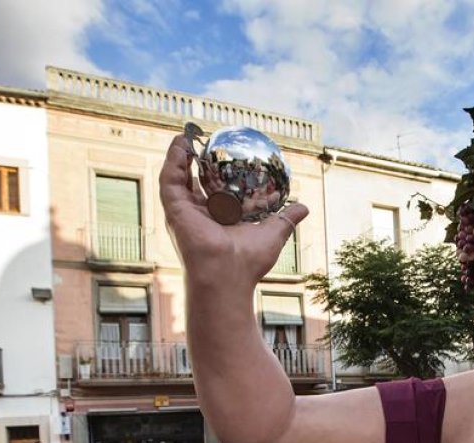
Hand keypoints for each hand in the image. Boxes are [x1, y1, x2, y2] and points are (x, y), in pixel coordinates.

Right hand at [158, 135, 309, 281]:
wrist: (228, 274)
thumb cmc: (249, 261)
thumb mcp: (273, 233)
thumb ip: (285, 218)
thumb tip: (304, 207)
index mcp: (216, 221)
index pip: (212, 192)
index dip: (214, 174)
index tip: (220, 154)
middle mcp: (197, 216)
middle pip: (191, 182)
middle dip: (193, 161)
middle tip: (201, 140)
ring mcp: (183, 213)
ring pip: (177, 178)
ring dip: (179, 156)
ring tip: (185, 135)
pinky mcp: (174, 210)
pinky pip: (169, 180)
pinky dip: (172, 160)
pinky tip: (180, 143)